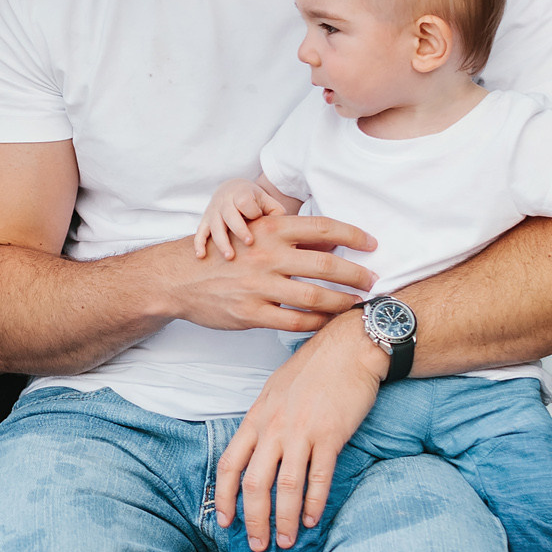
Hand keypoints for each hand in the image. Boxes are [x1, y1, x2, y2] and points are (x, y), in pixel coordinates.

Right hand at [169, 213, 374, 335]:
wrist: (178, 278)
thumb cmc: (222, 255)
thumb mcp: (253, 234)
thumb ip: (290, 238)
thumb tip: (333, 244)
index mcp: (270, 230)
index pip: (323, 228)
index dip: (354, 235)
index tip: (373, 244)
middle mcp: (267, 255)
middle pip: (327, 265)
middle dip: (357, 274)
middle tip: (373, 280)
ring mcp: (259, 286)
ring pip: (316, 297)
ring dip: (343, 302)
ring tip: (357, 304)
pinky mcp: (251, 313)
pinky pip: (295, 322)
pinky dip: (317, 323)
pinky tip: (327, 321)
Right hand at [194, 179, 285, 261]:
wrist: (232, 189)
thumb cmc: (254, 200)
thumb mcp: (267, 201)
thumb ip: (276, 212)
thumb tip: (283, 229)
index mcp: (241, 193)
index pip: (245, 202)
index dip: (253, 212)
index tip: (259, 218)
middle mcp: (224, 201)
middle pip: (230, 215)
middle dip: (239, 229)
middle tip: (249, 242)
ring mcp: (213, 212)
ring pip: (215, 227)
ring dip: (221, 241)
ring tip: (229, 257)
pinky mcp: (205, 221)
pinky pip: (200, 232)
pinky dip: (199, 243)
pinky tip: (201, 256)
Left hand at [214, 315, 388, 551]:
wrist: (349, 348)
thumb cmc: (313, 369)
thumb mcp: (274, 392)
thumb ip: (263, 422)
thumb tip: (255, 450)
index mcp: (256, 418)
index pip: (229, 464)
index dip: (224, 497)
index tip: (225, 521)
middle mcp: (274, 427)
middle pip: (255, 484)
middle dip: (254, 520)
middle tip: (258, 545)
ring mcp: (301, 432)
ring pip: (287, 486)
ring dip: (286, 519)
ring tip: (287, 541)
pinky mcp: (330, 435)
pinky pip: (319, 477)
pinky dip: (315, 502)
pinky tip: (314, 519)